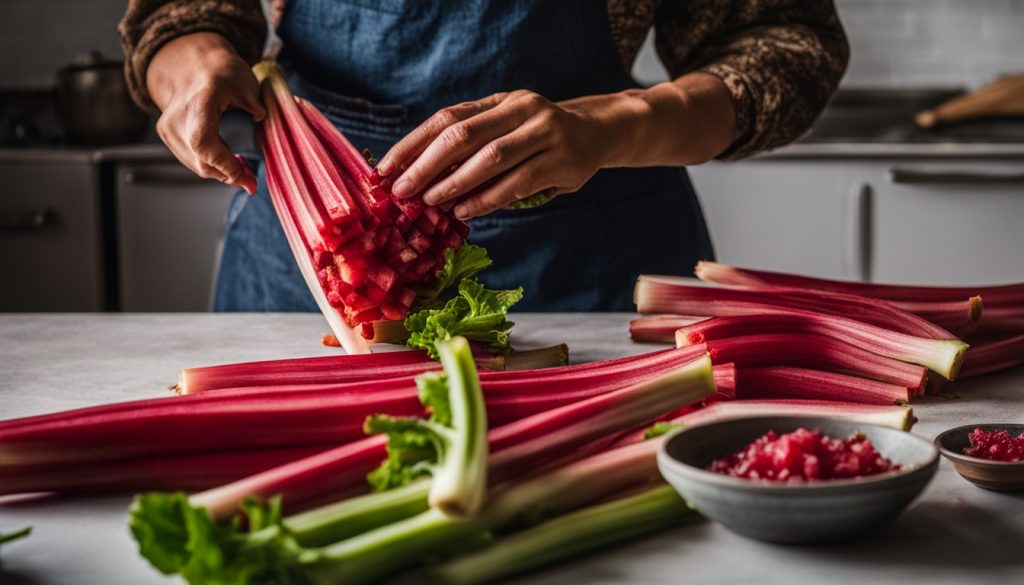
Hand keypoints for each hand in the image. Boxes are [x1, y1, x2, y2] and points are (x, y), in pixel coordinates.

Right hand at [146, 32, 262, 193]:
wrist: (189, 64)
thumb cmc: (220, 72)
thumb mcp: (247, 83)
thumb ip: (255, 106)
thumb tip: (260, 121)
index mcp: (198, 102)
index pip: (204, 144)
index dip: (226, 166)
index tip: (247, 178)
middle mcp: (177, 116)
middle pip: (200, 161)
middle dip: (229, 175)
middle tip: (251, 182)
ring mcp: (168, 127)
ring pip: (195, 164)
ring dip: (220, 173)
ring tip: (243, 173)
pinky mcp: (166, 134)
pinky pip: (190, 159)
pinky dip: (209, 165)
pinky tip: (227, 164)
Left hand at [376, 90, 611, 219]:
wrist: (599, 132)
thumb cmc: (539, 137)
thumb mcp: (507, 127)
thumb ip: (474, 144)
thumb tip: (421, 176)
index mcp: (500, 100)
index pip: (447, 118)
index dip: (414, 143)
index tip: (386, 167)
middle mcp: (522, 109)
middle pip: (464, 134)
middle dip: (427, 164)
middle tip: (403, 190)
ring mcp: (545, 133)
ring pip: (491, 158)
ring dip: (455, 183)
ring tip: (430, 202)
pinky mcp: (562, 162)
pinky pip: (517, 183)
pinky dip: (487, 198)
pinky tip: (465, 210)